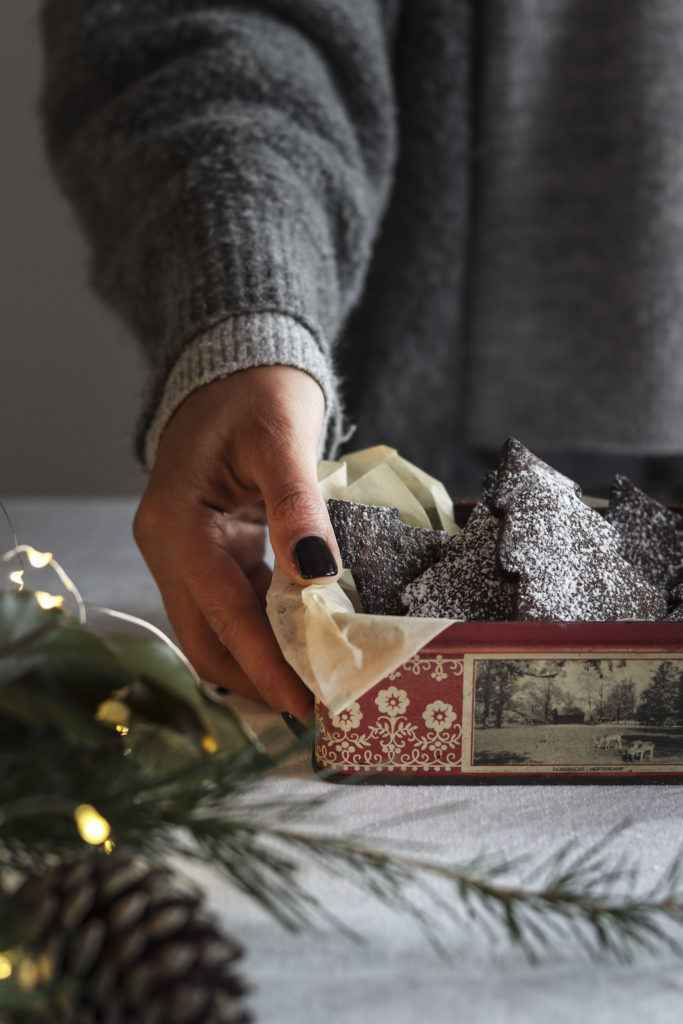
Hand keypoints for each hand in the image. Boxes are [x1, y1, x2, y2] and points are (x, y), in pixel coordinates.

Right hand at [133, 365, 339, 718]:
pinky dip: (264, 632)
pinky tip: (303, 645)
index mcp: (175, 521)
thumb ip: (297, 506)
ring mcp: (186, 553)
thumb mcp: (279, 439)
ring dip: (261, 661)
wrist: (240, 369)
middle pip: (206, 637)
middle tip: (315, 706)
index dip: (264, 662)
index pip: (221, 611)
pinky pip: (231, 606)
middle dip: (257, 678)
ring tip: (315, 685)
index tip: (305, 702)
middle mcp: (170, 547)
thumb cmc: (256, 392)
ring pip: (216, 629)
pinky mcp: (209, 553)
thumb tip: (318, 576)